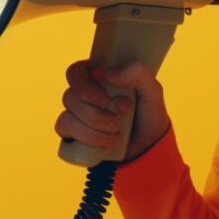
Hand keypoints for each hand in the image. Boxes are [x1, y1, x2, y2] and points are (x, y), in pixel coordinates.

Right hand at [55, 59, 170, 161]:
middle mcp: (83, 93)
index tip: (104, 99)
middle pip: (70, 96)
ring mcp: (76, 114)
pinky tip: (108, 142)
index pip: (75, 72)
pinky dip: (89, 138)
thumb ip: (138, 73)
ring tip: (118, 130)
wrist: (148, 146)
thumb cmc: (147, 113)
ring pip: (68, 116)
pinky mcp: (73, 134)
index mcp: (98, 76)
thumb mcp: (152, 90)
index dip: (84, 85)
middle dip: (97, 112)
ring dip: (96, 126)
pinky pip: (67, 131)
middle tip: (123, 114)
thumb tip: (109, 74)